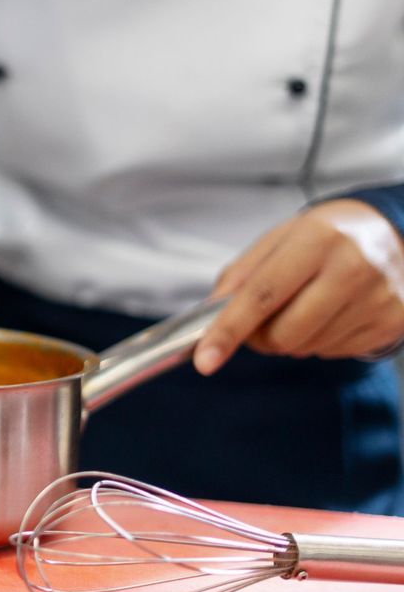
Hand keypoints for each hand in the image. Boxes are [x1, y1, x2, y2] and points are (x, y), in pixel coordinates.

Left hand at [194, 199, 403, 373]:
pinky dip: (319, 340)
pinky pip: (333, 352)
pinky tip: (332, 312)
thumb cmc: (327, 236)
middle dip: (259, 337)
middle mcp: (353, 266)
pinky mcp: (394, 321)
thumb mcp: (280, 238)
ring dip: (291, 337)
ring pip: (306, 348)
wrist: (394, 232)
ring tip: (305, 305)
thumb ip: (241, 274)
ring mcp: (378, 297)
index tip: (205, 360)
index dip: (228, 330)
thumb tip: (210, 313)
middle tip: (262, 319)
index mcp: (317, 238)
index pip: (262, 295)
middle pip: (283, 333)